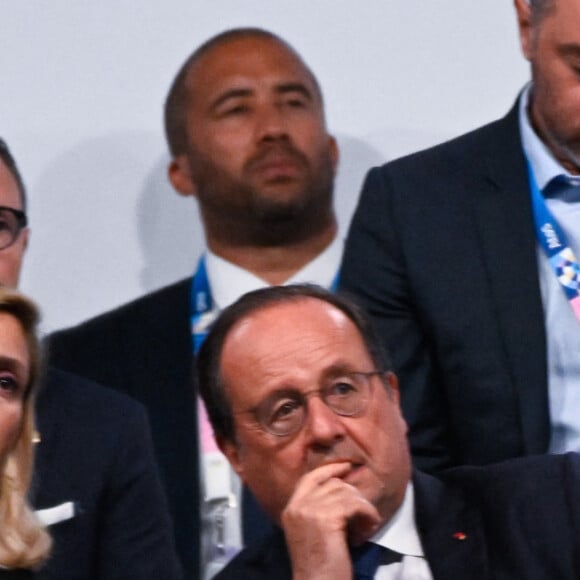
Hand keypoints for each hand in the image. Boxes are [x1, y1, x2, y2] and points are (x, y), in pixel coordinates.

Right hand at [281, 461, 380, 579]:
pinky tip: (368, 530)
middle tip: (363, 515)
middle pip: (333, 484)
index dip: (330, 469)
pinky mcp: (327, 517)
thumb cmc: (318, 566)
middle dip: (353, 495)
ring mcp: (310, 510)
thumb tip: (341, 488)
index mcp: (291, 509)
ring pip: (346, 493)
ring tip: (366, 526)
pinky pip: (356, 504)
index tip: (347, 466)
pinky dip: (368, 514)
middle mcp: (298, 506)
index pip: (310, 477)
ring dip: (363, 508)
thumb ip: (317, 510)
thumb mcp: (311, 532)